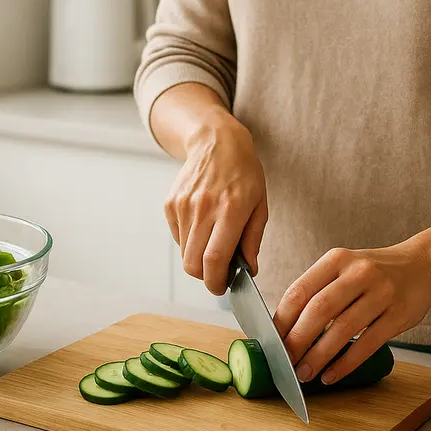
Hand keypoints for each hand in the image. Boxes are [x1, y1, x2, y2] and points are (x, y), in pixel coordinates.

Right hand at [165, 111, 266, 294]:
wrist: (216, 142)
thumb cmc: (244, 174)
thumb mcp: (260, 205)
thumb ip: (253, 240)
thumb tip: (249, 270)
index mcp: (230, 210)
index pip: (215, 259)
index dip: (216, 281)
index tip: (221, 288)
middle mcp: (203, 208)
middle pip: (193, 264)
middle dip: (205, 277)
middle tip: (217, 274)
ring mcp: (183, 206)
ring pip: (184, 253)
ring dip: (198, 258)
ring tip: (213, 241)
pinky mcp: (170, 204)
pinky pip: (178, 237)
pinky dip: (190, 241)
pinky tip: (203, 224)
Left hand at [273, 241, 430, 384]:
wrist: (424, 264)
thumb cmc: (374, 272)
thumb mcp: (343, 267)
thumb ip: (317, 290)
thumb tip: (284, 327)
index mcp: (336, 259)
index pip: (299, 290)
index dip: (282, 319)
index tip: (271, 340)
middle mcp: (358, 273)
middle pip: (318, 310)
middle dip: (297, 341)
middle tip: (284, 362)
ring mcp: (381, 293)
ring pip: (342, 329)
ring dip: (319, 356)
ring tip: (304, 374)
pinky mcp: (399, 315)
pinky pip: (367, 344)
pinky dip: (346, 363)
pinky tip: (331, 375)